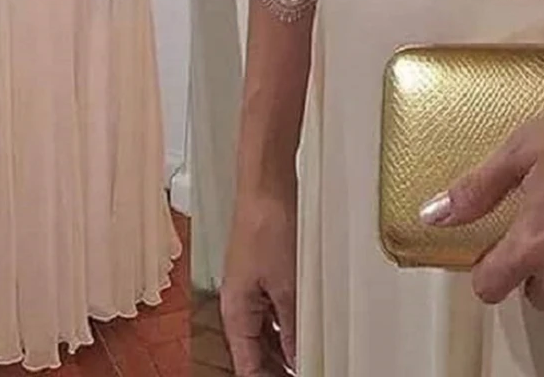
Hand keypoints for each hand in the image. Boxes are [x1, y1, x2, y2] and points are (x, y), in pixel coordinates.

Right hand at [221, 184, 297, 376]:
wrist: (267, 186)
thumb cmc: (267, 224)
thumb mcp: (288, 285)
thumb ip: (294, 326)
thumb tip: (299, 357)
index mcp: (236, 312)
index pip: (247, 366)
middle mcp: (240, 302)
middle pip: (255, 351)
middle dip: (276, 368)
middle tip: (304, 373)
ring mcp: (252, 287)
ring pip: (266, 332)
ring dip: (284, 348)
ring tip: (308, 361)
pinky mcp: (265, 271)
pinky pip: (275, 310)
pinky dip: (289, 324)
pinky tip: (306, 330)